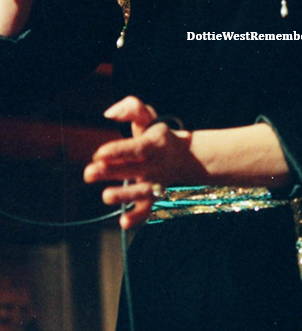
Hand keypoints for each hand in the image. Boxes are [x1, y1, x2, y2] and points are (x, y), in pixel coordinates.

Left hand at [84, 96, 197, 228]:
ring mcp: (155, 182)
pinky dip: (137, 217)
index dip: (118, 151)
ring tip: (106, 196)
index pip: (136, 148)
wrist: (182, 156)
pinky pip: (147, 209)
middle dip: (111, 172)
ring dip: (124, 195)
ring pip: (141, 191)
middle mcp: (156, 164)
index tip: (99, 154)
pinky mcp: (153, 197)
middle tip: (89, 173)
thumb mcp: (147, 116)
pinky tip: (123, 222)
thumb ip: (131, 108)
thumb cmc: (156, 134)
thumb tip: (108, 114)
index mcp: (154, 143)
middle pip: (133, 169)